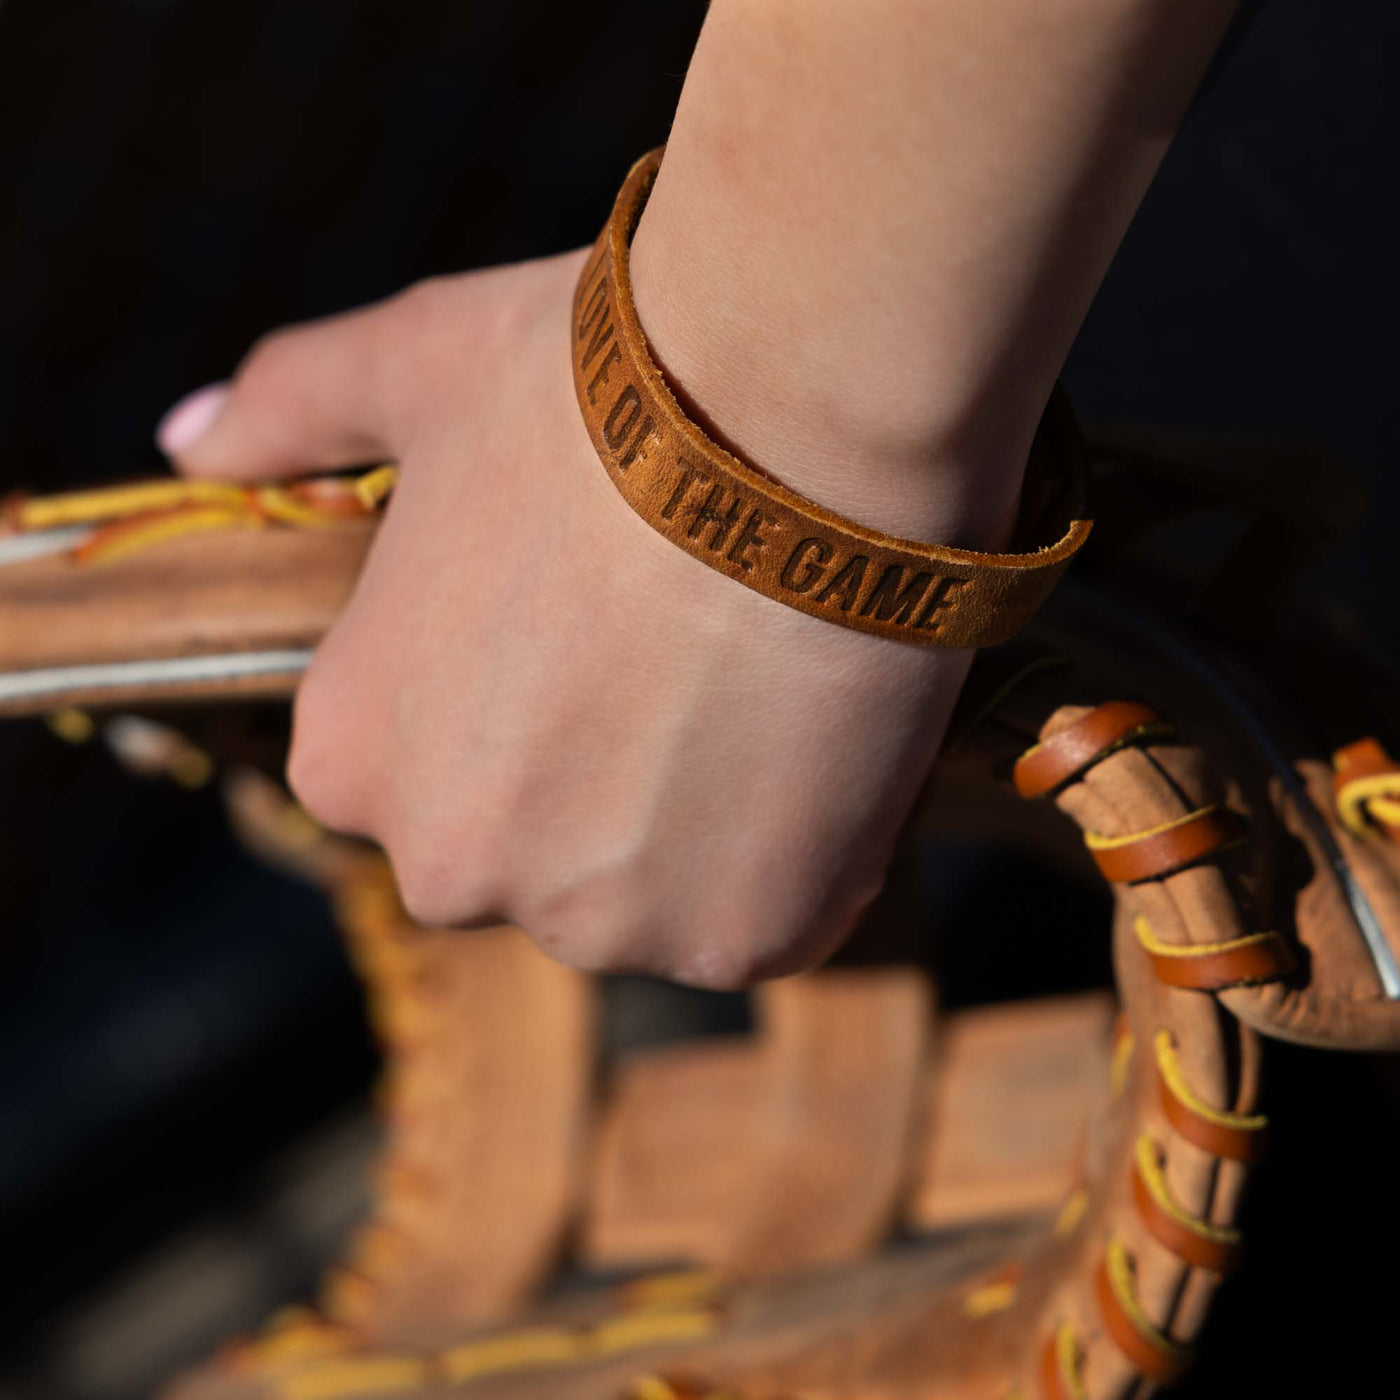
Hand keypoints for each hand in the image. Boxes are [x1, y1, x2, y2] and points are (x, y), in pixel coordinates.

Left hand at [159, 250, 974, 986]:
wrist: (795, 421)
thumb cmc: (592, 392)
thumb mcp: (413, 366)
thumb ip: (286, 410)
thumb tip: (188, 439)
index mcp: (352, 757)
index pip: (416, 768)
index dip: (511, 693)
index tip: (582, 625)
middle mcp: (450, 869)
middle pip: (529, 850)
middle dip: (593, 781)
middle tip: (676, 661)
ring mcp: (605, 921)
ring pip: (649, 895)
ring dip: (698, 822)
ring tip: (756, 690)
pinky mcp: (745, 940)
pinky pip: (762, 917)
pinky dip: (797, 854)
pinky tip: (819, 744)